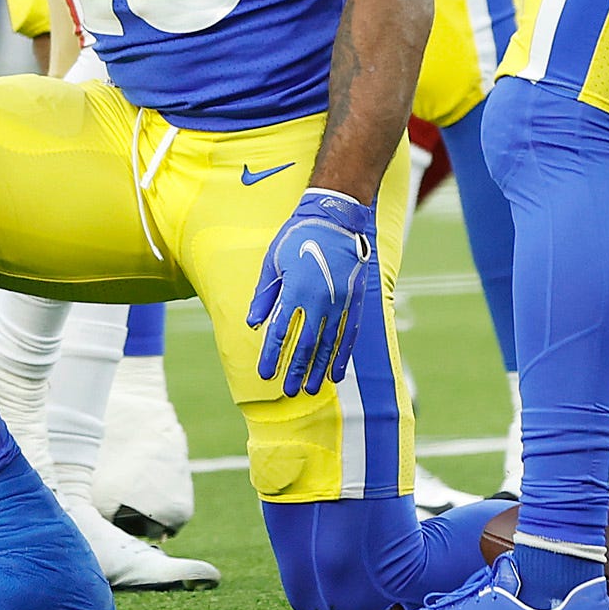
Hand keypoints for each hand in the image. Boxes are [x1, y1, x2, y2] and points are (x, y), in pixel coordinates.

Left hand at [247, 187, 375, 397]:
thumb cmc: (298, 237)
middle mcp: (319, 299)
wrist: (336, 218)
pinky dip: (342, 355)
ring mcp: (340, 301)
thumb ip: (264, 295)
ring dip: (319, 368)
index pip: (280, 332)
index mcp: (295, 290)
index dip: (272, 356)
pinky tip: (337, 372)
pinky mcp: (355, 300)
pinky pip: (349, 334)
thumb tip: (253, 324)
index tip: (265, 375)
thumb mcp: (273, 261)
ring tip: (311, 388)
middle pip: (306, 344)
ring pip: (329, 343)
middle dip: (296, 370)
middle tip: (290, 391)